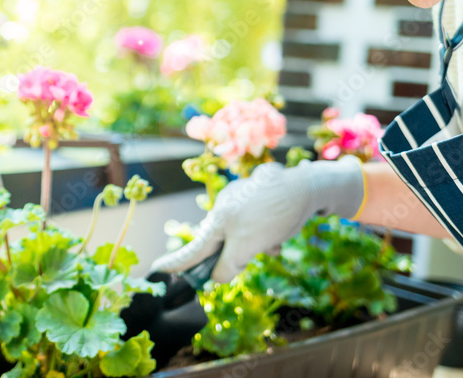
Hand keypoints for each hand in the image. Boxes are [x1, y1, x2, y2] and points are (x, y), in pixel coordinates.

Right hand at [150, 156, 364, 281]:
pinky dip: (264, 232)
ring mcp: (240, 198)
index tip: (157, 270)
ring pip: (240, 234)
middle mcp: (224, 206)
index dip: (177, 264)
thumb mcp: (247, 247)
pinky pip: (253, 222)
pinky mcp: (256, 194)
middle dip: (238, 254)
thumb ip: (228, 265)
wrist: (306, 186)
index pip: (194, 249)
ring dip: (256, 244)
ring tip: (275, 242)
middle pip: (221, 243)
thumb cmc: (273, 217)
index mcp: (218, 219)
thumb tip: (217, 276)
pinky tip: (280, 231)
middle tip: (259, 251)